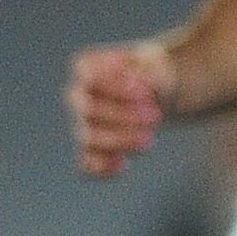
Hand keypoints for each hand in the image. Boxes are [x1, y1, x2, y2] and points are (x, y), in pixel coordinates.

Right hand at [67, 41, 177, 179]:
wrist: (157, 92)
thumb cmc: (153, 76)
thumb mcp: (158, 69)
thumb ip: (149, 75)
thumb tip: (140, 85)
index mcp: (88, 68)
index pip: (88, 77)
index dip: (115, 87)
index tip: (145, 92)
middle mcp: (79, 95)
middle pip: (89, 110)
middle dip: (124, 116)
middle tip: (156, 116)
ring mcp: (83, 124)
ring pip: (89, 138)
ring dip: (119, 141)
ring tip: (149, 140)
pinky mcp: (93, 149)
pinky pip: (86, 164)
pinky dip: (101, 167)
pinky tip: (123, 164)